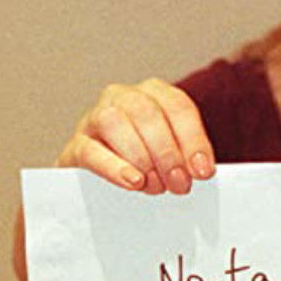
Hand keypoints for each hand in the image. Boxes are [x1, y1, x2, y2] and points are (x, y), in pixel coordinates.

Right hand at [56, 79, 215, 194]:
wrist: (98, 183)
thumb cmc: (144, 165)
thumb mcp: (171, 157)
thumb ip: (186, 158)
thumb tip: (201, 170)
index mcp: (153, 94)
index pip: (177, 106)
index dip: (193, 139)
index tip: (203, 172)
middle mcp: (123, 97)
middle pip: (147, 113)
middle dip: (168, 153)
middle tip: (179, 185)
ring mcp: (95, 118)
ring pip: (115, 122)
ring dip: (141, 157)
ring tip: (154, 186)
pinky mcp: (77, 144)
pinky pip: (91, 150)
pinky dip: (114, 167)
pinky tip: (133, 182)